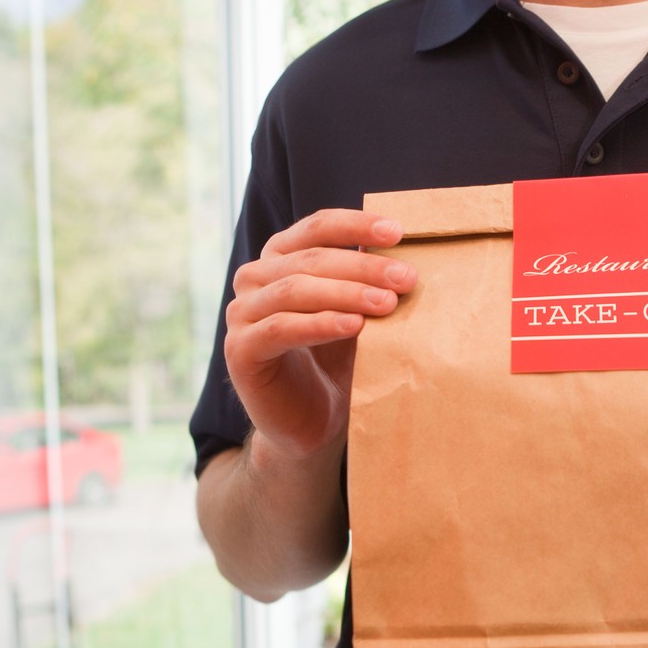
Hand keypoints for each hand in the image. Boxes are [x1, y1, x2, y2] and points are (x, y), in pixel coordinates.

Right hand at [222, 210, 416, 460]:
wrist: (313, 422)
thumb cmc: (337, 361)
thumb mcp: (356, 312)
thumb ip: (368, 281)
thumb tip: (407, 252)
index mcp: (280, 258)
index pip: (317, 228)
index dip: (356, 225)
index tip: (398, 232)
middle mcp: (254, 279)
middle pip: (311, 259)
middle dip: (363, 266)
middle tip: (406, 278)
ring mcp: (241, 313)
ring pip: (295, 290)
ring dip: (346, 294)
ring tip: (387, 303)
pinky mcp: (239, 350)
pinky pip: (280, 328)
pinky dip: (320, 324)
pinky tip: (353, 326)